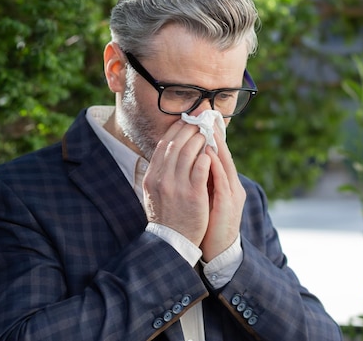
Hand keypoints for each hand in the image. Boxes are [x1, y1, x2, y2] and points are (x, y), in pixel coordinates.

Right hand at [143, 120, 211, 246]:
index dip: (176, 130)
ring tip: (207, 134)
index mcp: (152, 176)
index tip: (185, 121)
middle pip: (176, 144)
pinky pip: (201, 168)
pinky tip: (211, 152)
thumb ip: (159, 172)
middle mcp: (162, 179)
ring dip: (199, 139)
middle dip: (189, 129)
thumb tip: (167, 151)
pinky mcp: (194, 195)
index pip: (163, 145)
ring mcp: (177, 186)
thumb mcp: (153, 192)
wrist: (172, 242)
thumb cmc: (166, 216)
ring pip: (189, 152)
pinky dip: (206, 156)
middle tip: (199, 121)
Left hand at [200, 127, 245, 261]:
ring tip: (205, 128)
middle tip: (204, 117)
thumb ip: (203, 181)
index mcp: (226, 184)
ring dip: (215, 144)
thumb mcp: (208, 199)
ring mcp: (231, 194)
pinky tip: (207, 153)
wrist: (220, 251)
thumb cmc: (211, 225)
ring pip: (224, 163)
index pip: (219, 156)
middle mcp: (232, 186)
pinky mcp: (227, 203)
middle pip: (224, 155)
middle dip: (213, 134)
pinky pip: (221, 179)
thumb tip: (192, 164)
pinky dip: (214, 164)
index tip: (202, 121)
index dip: (212, 138)